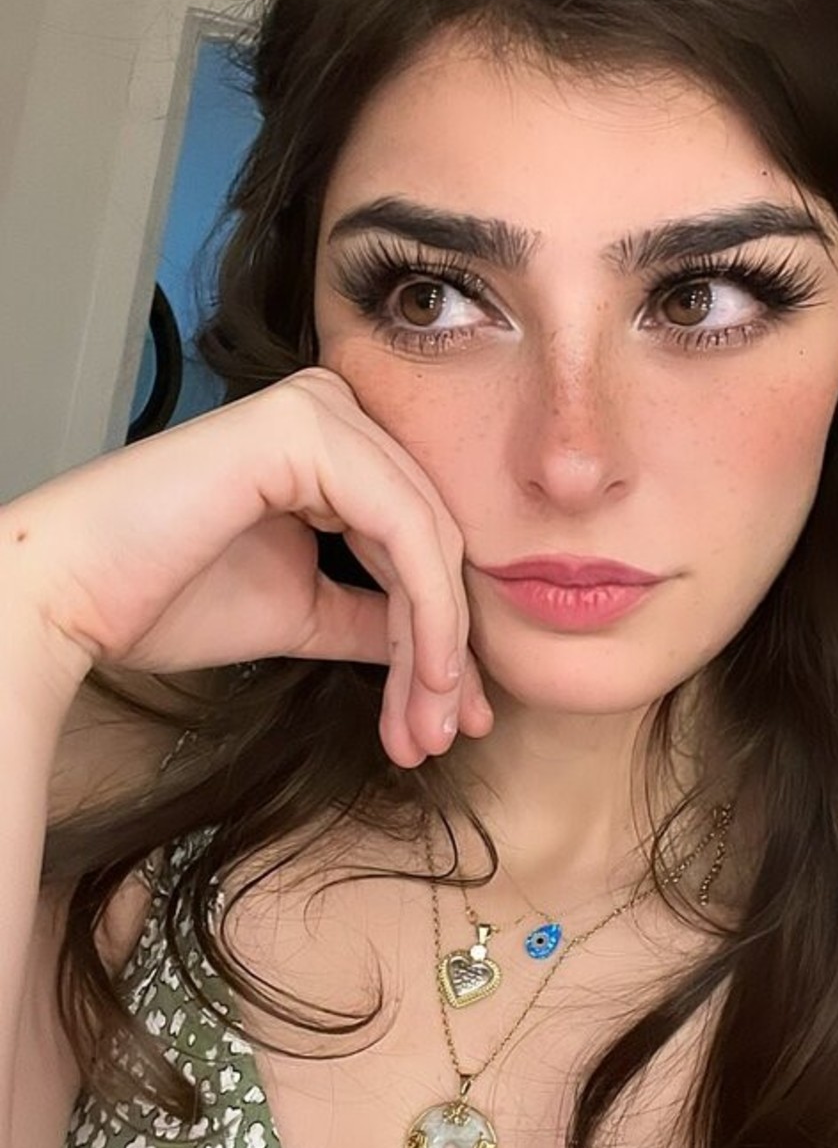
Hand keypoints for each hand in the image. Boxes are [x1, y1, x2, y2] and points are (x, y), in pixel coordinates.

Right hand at [0, 367, 490, 766]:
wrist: (72, 599)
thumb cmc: (164, 598)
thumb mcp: (303, 612)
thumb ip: (375, 618)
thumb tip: (447, 657)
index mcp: (330, 443)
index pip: (419, 538)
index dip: (445, 634)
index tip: (454, 720)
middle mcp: (332, 410)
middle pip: (433, 539)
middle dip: (446, 652)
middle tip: (444, 737)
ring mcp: (320, 410)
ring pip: (429, 539)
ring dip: (438, 647)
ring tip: (428, 729)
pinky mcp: (306, 428)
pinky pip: (403, 527)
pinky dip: (425, 610)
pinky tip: (424, 676)